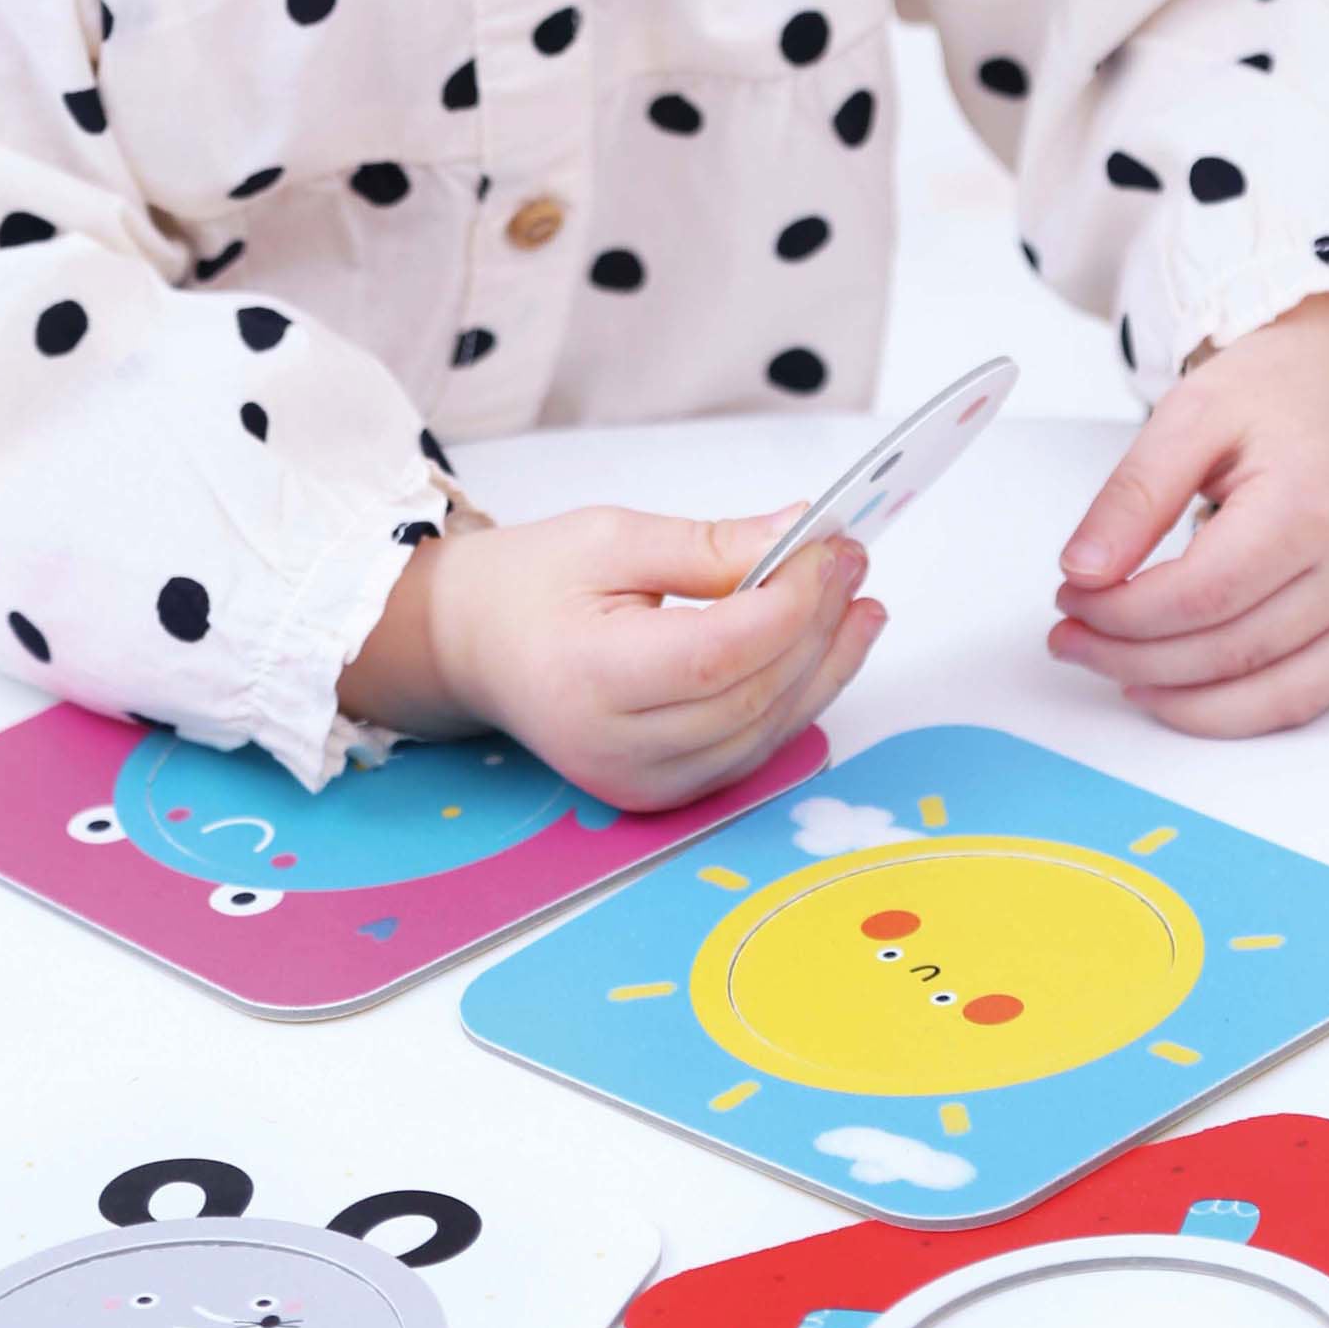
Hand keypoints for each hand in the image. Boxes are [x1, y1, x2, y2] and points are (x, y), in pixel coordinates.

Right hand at [340, 505, 885, 810]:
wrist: (472, 647)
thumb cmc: (529, 587)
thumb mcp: (611, 538)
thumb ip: (708, 546)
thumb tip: (799, 535)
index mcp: (587, 676)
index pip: (717, 653)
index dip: (788, 603)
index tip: (828, 548)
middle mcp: (613, 747)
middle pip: (749, 697)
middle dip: (816, 627)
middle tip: (851, 562)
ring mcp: (637, 782)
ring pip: (762, 733)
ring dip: (823, 668)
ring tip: (856, 603)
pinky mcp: (657, 792)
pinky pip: (749, 752)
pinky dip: (795, 702)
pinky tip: (826, 652)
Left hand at [1048, 285, 1328, 736]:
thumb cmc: (1283, 389)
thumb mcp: (1192, 416)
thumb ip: (1132, 496)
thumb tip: (1082, 570)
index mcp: (1309, 505)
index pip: (1196, 596)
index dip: (1118, 613)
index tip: (1069, 597)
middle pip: (1223, 651)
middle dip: (1126, 655)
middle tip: (1069, 636)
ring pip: (1262, 693)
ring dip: (1169, 695)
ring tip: (1106, 666)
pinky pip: (1300, 700)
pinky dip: (1227, 713)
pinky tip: (1168, 692)